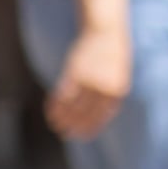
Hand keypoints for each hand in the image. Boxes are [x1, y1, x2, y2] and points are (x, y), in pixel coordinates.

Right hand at [46, 25, 130, 139]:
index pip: (103, 116)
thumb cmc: (112, 54)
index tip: (83, 136)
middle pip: (87, 114)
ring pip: (73, 107)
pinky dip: (55, 104)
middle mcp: (104, 88)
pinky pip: (63, 94)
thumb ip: (109, 94)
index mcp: (118, 91)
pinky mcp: (75, 73)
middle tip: (65, 134)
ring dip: (63, 118)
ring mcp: (89, 80)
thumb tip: (101, 113)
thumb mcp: (117, 75)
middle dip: (75, 126)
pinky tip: (50, 111)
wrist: (106, 32)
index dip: (92, 127)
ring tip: (55, 125)